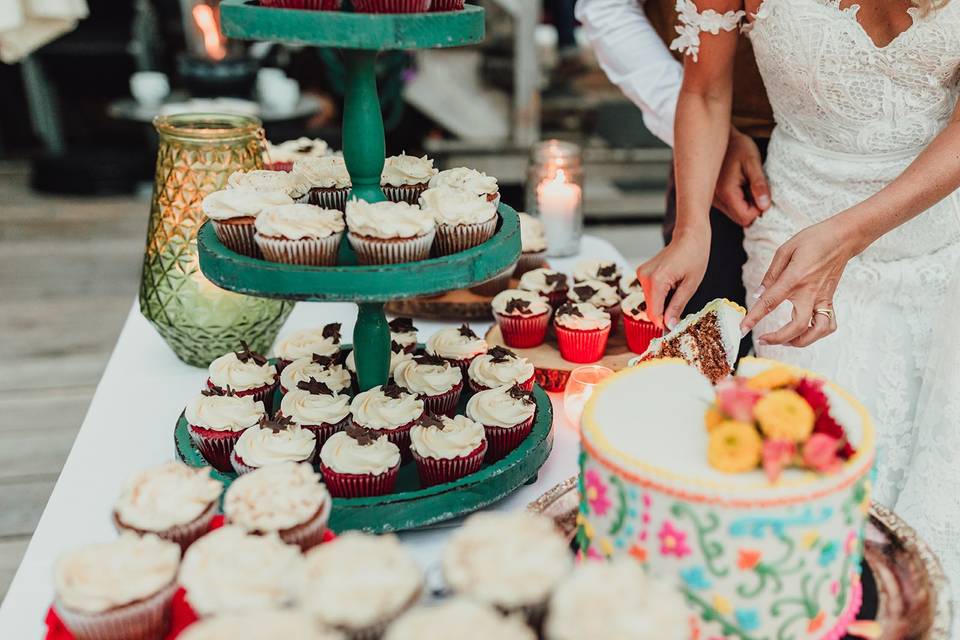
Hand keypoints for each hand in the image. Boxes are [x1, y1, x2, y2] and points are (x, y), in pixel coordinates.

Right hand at [637, 225, 710, 329]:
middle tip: (681, 310)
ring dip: (662, 303)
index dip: (663, 324)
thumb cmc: (695, 255)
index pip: (654, 313)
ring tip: (678, 291)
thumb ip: (677, 306)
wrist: (689, 235)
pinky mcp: (642, 272)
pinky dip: (660, 295)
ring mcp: (641, 273)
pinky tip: (672, 286)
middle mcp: (644, 276)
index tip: (674, 329)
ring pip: (650, 301)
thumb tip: (670, 325)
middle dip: (664, 314)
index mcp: (656, 280)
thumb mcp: (691, 285)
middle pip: (650, 308)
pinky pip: (650, 292)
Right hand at [713, 128, 770, 225]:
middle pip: (740, 219)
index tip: (764, 194)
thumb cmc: (737, 146)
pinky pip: (729, 207)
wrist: (719, 137)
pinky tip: (740, 185)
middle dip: (753, 208)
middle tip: (757, 188)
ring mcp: (714, 199)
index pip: (746, 217)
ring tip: (748, 184)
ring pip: (735, 214)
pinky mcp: (714, 197)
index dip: (759, 210)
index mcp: (726, 192)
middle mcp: (717, 199)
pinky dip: (739, 200)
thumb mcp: (752, 161)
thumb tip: (765, 206)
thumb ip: (759, 185)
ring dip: (746, 204)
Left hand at [741, 218, 860, 346]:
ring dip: (801, 341)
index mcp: (794, 279)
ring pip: (817, 331)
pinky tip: (805, 331)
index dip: (754, 318)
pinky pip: (828, 324)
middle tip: (763, 340)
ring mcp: (823, 298)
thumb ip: (771, 274)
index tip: (742, 329)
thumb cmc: (814, 240)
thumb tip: (759, 294)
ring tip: (785, 340)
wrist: (843, 237)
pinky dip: (817, 333)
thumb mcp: (786, 250)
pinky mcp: (830, 300)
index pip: (770, 302)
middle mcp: (810, 292)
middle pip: (797, 327)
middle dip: (778, 339)